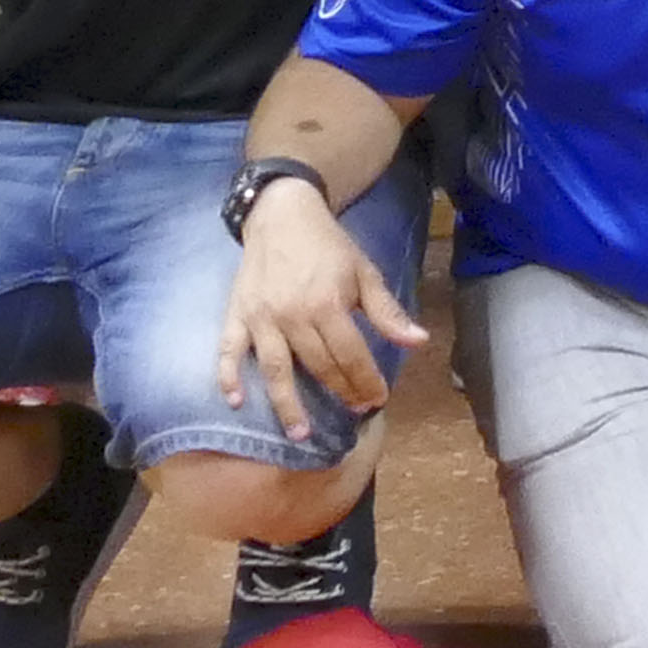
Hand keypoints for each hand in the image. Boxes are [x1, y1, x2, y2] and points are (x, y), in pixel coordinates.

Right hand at [212, 183, 427, 442]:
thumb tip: (418, 342)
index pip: (350, 355)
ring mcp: (261, 317)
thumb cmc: (328, 245)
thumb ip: (387, 312)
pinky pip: (229, 351)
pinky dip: (228, 376)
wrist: (282, 214)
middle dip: (339, 391)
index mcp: (327, 304)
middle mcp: (293, 315)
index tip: (378, 399)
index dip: (366, 381)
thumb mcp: (364, 272)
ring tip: (299, 433)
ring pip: (275, 369)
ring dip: (286, 404)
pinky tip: (235, 402)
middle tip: (353, 410)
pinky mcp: (237, 314)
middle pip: (318, 366)